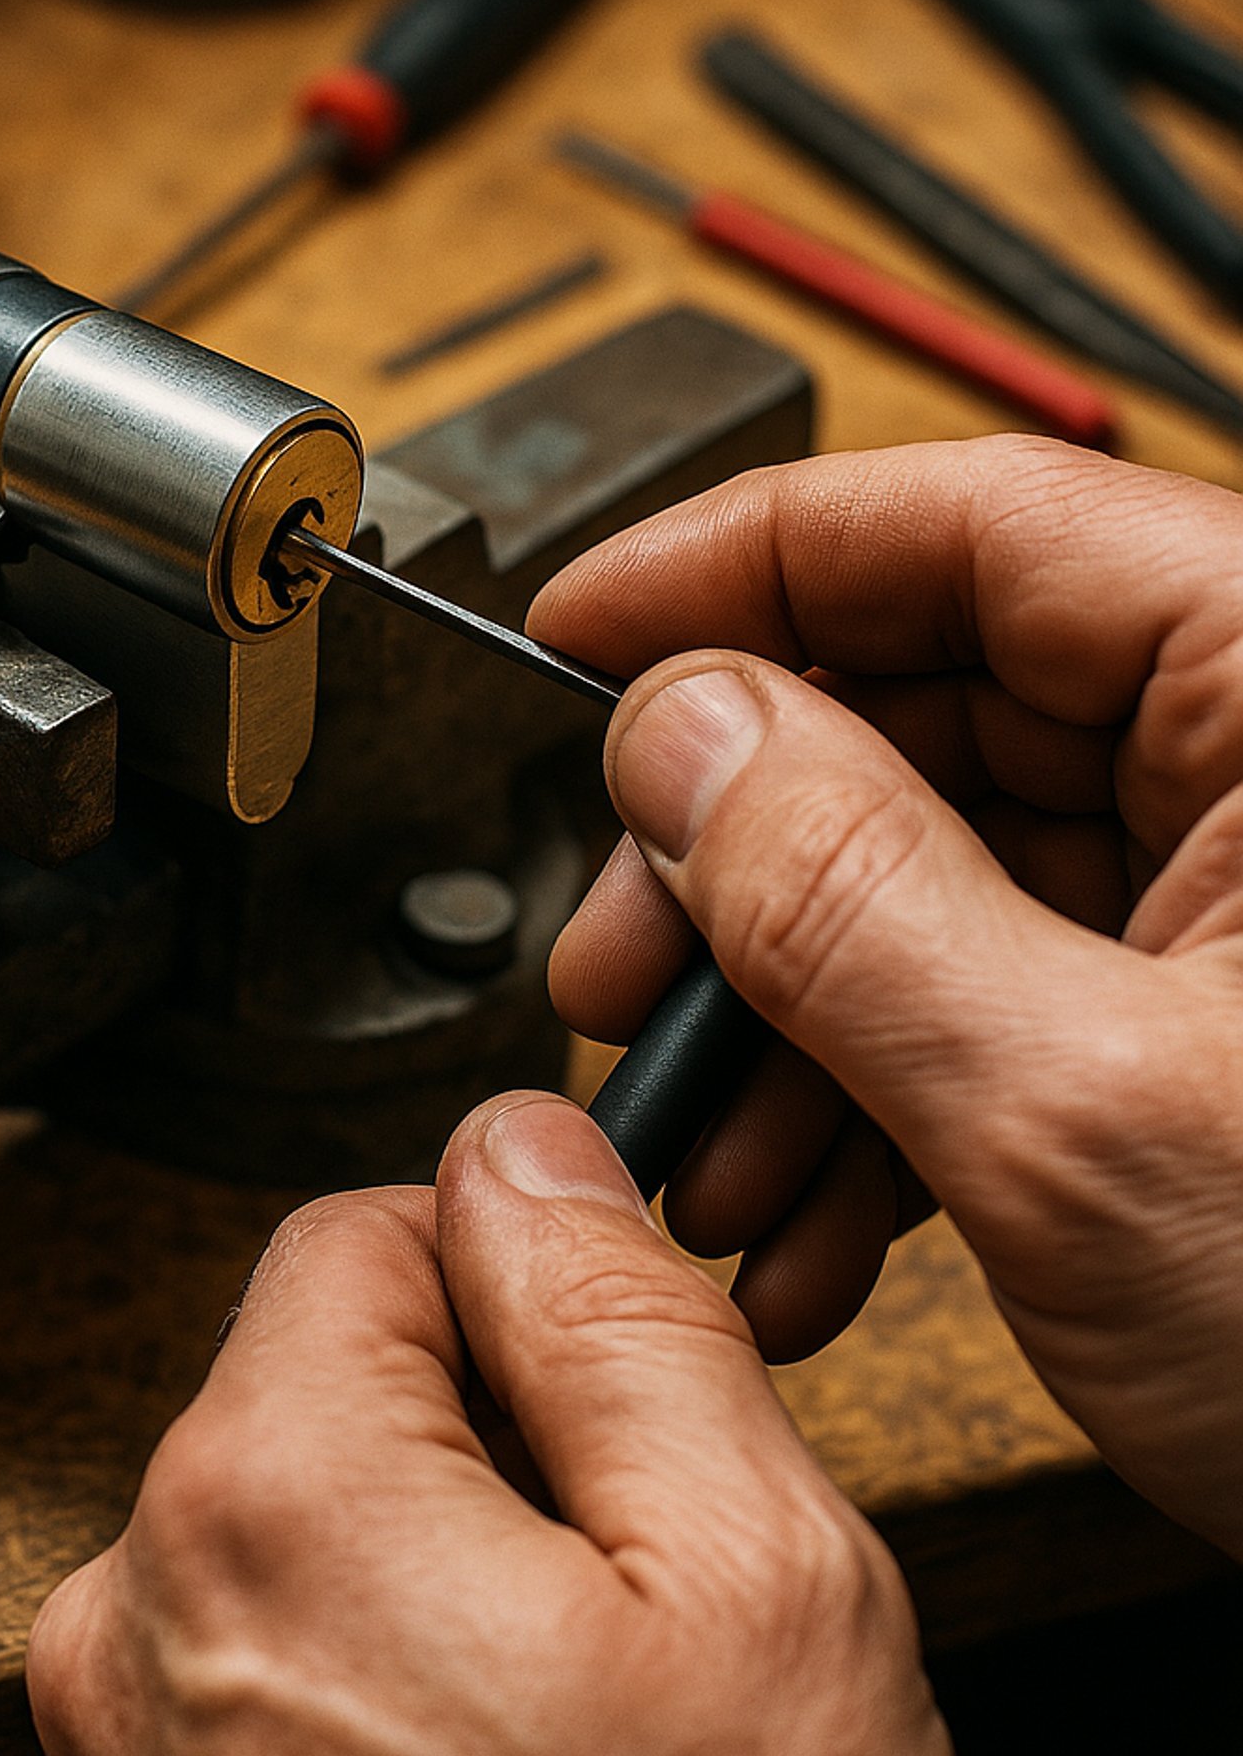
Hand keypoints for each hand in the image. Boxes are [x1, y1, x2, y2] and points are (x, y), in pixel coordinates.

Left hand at [21, 1094, 973, 1755]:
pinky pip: (235, 1742)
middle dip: (473, 1462)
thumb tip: (533, 1152)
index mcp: (269, 1500)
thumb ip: (619, 1311)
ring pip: (279, 1580)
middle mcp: (132, 1634)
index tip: (604, 1378)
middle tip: (624, 1621)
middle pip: (312, 1407)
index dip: (518, 1276)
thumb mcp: (756, 1583)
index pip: (363, 1227)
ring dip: (411, 1621)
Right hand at [535, 435, 1242, 1554]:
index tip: (578, 630)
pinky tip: (804, 1230)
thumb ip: (847, 899)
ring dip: (785, 1030)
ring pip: (935, 876)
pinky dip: (877, 1110)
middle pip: (925, 711)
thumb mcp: (1082, 1115)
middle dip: (735, 871)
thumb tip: (680, 727)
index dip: (741, 567)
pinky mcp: (1212, 1025)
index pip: (973, 526)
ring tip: (705, 1168)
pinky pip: (995, 999)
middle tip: (614, 976)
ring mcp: (1239, 903)